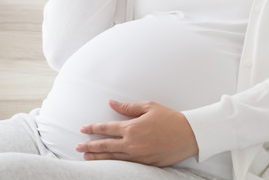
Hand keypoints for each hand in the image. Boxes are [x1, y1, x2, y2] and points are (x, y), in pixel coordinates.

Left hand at [75, 99, 197, 166]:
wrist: (189, 135)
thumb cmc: (170, 118)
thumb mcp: (149, 107)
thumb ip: (128, 107)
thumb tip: (111, 103)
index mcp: (132, 128)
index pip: (106, 129)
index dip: (93, 129)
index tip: (83, 129)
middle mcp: (132, 144)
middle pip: (105, 146)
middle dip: (89, 147)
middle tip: (78, 147)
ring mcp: (138, 156)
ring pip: (113, 158)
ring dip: (98, 157)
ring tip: (87, 157)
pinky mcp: (146, 164)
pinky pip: (125, 165)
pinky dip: (114, 164)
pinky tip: (107, 163)